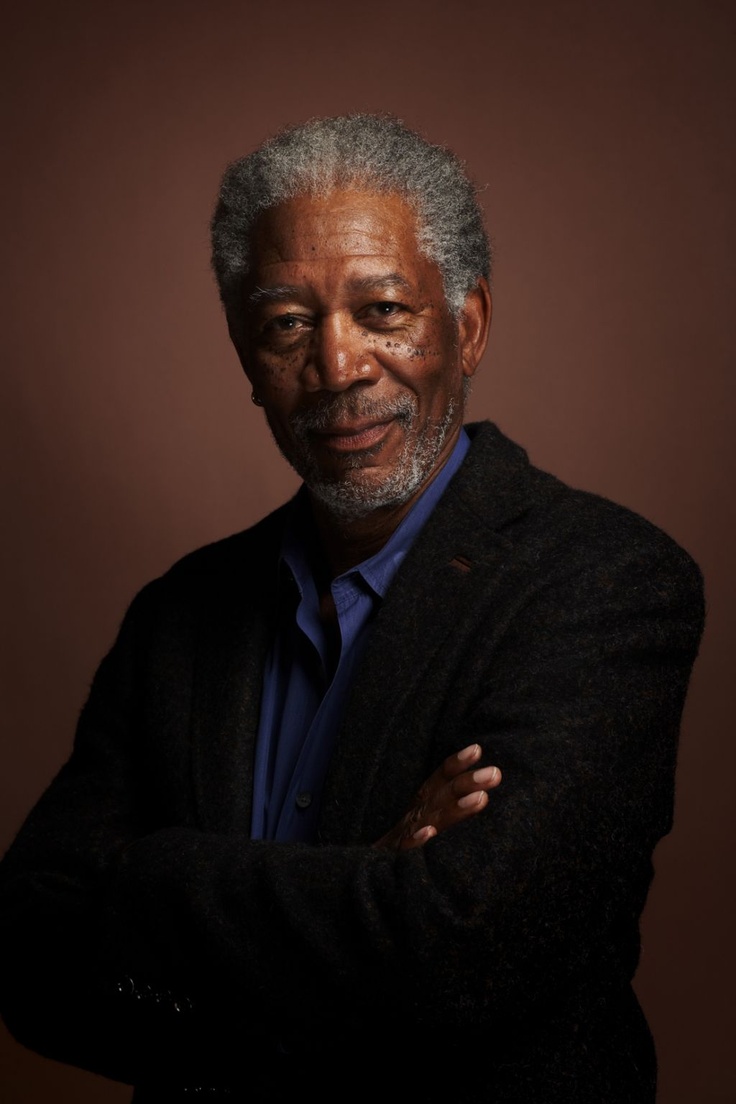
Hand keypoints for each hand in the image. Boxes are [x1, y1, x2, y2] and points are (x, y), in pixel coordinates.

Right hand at [373, 744, 500, 850]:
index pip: (440, 779)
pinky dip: (415, 840)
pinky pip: (407, 848)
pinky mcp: (397, 856)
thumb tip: (480, 791)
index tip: (476, 749)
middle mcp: (416, 814)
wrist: (365, 872)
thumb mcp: (424, 818)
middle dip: (467, 782)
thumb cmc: (405, 841)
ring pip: (432, 819)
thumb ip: (446, 803)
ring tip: (480, 799)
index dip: (456, 764)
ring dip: (455, 808)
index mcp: (423, 803)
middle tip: (495, 773)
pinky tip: (428, 833)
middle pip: (442, 794)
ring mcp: (406, 834)